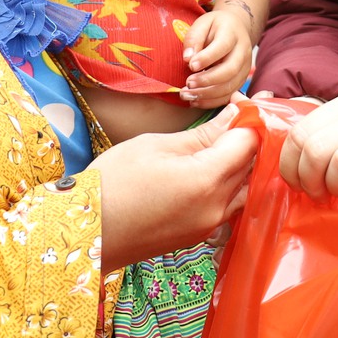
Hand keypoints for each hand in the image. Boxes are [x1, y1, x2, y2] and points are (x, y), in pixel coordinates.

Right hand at [89, 105, 257, 267]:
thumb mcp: (156, 146)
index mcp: (207, 180)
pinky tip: (207, 170)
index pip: (249, 143)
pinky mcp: (199, 235)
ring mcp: (209, 225)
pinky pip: (228, 205)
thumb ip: (202, 134)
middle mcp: (216, 207)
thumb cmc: (113, 182)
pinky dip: (227, 185)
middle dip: (245, 139)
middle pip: (251, 166)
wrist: (87, 233)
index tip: (235, 103)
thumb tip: (234, 116)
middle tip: (227, 116)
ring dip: (238, 164)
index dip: (247, 119)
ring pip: (243, 188)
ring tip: (217, 142)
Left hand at [182, 7, 253, 107]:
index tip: (190, 65)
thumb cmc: (215, 27)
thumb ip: (194, 38)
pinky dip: (212, 102)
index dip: (207, 58)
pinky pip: (228, 95)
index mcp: (232, 33)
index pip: (222, 47)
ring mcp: (245, 68)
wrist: (235, 28)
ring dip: (207, 94)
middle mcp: (243, 52)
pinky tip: (196, 101)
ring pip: (230, 86)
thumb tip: (188, 58)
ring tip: (187, 95)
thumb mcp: (202, 24)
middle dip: (207, 80)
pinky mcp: (241, 80)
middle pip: (229, 70)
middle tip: (188, 84)